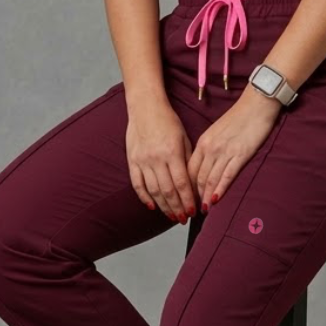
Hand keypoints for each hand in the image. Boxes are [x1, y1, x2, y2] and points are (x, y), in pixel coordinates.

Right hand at [126, 98, 197, 222]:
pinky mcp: (132, 160)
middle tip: (183, 218)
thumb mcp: (184, 138)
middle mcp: (156, 159)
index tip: (193, 211)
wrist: (145, 107)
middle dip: (177, 207)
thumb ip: (187, 161)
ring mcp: (142, 160)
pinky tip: (152, 206)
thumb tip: (193, 184)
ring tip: (171, 216)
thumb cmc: (168, 121)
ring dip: (163, 206)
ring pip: (153, 190)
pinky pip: (137, 184)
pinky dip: (144, 197)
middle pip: (167, 190)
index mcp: (171, 152)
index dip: (187, 200)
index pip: (181, 183)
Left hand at [187, 86, 281, 209]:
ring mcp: (225, 151)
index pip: (189, 169)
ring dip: (205, 196)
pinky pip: (227, 175)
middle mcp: (211, 148)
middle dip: (194, 196)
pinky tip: (216, 200)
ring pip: (210, 179)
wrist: (256, 104)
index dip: (186, 186)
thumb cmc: (238, 118)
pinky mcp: (240, 154)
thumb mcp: (217, 132)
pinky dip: (220, 189)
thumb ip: (209, 148)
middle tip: (192, 210)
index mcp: (203, 142)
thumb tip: (204, 166)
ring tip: (203, 210)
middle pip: (197, 177)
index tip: (186, 198)